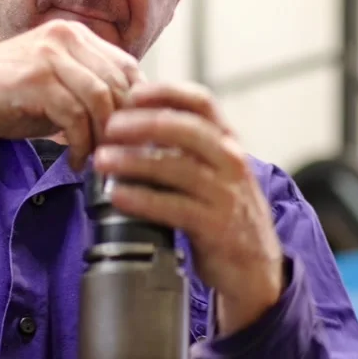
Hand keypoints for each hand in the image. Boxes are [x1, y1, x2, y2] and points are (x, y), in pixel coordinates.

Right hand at [0, 20, 143, 169]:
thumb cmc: (9, 97)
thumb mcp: (59, 88)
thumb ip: (92, 92)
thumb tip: (133, 120)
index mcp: (76, 35)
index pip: (128, 68)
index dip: (137, 107)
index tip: (133, 138)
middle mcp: (66, 36)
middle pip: (118, 83)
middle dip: (122, 126)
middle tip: (116, 154)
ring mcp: (49, 55)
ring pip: (100, 98)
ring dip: (102, 137)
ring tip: (95, 159)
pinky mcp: (34, 78)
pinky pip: (74, 115)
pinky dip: (80, 144)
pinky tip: (74, 160)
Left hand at [94, 82, 283, 335]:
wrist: (255, 266)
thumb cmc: (223, 211)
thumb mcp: (212, 170)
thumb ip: (181, 145)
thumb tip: (132, 116)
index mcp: (227, 141)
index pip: (201, 102)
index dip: (166, 92)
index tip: (132, 93)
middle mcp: (231, 161)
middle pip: (186, 129)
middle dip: (142, 124)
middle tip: (109, 127)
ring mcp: (225, 193)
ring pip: (176, 167)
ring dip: (133, 161)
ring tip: (102, 160)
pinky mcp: (216, 226)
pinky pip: (173, 207)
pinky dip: (142, 199)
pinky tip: (118, 195)